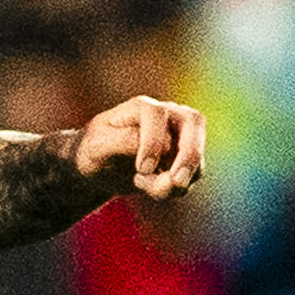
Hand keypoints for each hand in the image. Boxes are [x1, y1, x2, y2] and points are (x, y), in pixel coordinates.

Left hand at [71, 96, 206, 199]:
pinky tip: (149, 187)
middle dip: (189, 155)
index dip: (153, 143)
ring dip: (179, 179)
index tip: (142, 169)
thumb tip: (163, 146)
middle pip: (194, 121)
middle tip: (177, 183)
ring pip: (197, 151)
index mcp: (141, 106)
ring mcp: (180, 134)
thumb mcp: (97, 146)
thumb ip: (124, 141)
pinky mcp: (186, 156)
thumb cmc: (96, 150)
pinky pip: (194, 173)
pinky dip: (175, 188)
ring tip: (146, 188)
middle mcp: (167, 114)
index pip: (157, 115)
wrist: (100, 166)